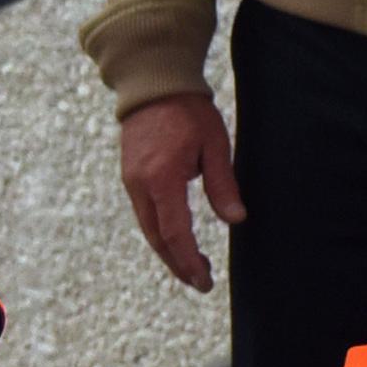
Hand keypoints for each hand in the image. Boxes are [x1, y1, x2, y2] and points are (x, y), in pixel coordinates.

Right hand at [118, 91, 246, 292]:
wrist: (153, 84)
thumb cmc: (189, 111)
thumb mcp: (214, 145)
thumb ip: (223, 184)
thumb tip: (236, 220)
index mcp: (162, 179)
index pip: (176, 233)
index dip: (190, 261)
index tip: (204, 281)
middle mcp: (141, 185)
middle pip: (158, 239)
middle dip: (178, 265)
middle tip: (201, 283)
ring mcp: (132, 181)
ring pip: (149, 229)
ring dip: (169, 251)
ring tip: (192, 266)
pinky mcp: (131, 176)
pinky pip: (145, 214)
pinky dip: (161, 233)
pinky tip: (178, 238)